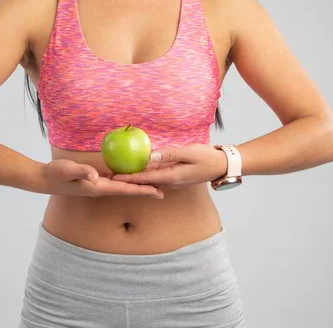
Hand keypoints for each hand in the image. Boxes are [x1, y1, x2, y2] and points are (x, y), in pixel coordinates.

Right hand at [41, 159, 164, 198]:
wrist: (44, 179)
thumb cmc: (55, 174)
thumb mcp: (67, 170)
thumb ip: (81, 172)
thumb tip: (95, 176)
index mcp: (99, 187)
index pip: (125, 189)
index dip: (142, 190)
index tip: (158, 192)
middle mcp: (101, 188)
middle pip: (128, 189)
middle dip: (145, 190)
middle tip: (164, 190)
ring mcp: (98, 185)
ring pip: (123, 185)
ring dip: (138, 185)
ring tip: (153, 183)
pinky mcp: (95, 180)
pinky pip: (115, 179)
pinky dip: (127, 178)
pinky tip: (132, 174)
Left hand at [110, 144, 226, 187]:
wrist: (222, 165)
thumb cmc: (207, 157)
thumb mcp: (189, 152)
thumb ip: (169, 154)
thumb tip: (150, 155)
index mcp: (172, 176)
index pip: (146, 178)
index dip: (129, 178)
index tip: (114, 177)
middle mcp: (170, 181)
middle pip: (145, 181)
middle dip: (128, 179)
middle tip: (110, 176)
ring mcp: (173, 179)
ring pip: (150, 178)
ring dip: (135, 176)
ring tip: (119, 172)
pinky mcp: (176, 175)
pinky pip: (158, 175)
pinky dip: (146, 172)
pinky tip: (138, 167)